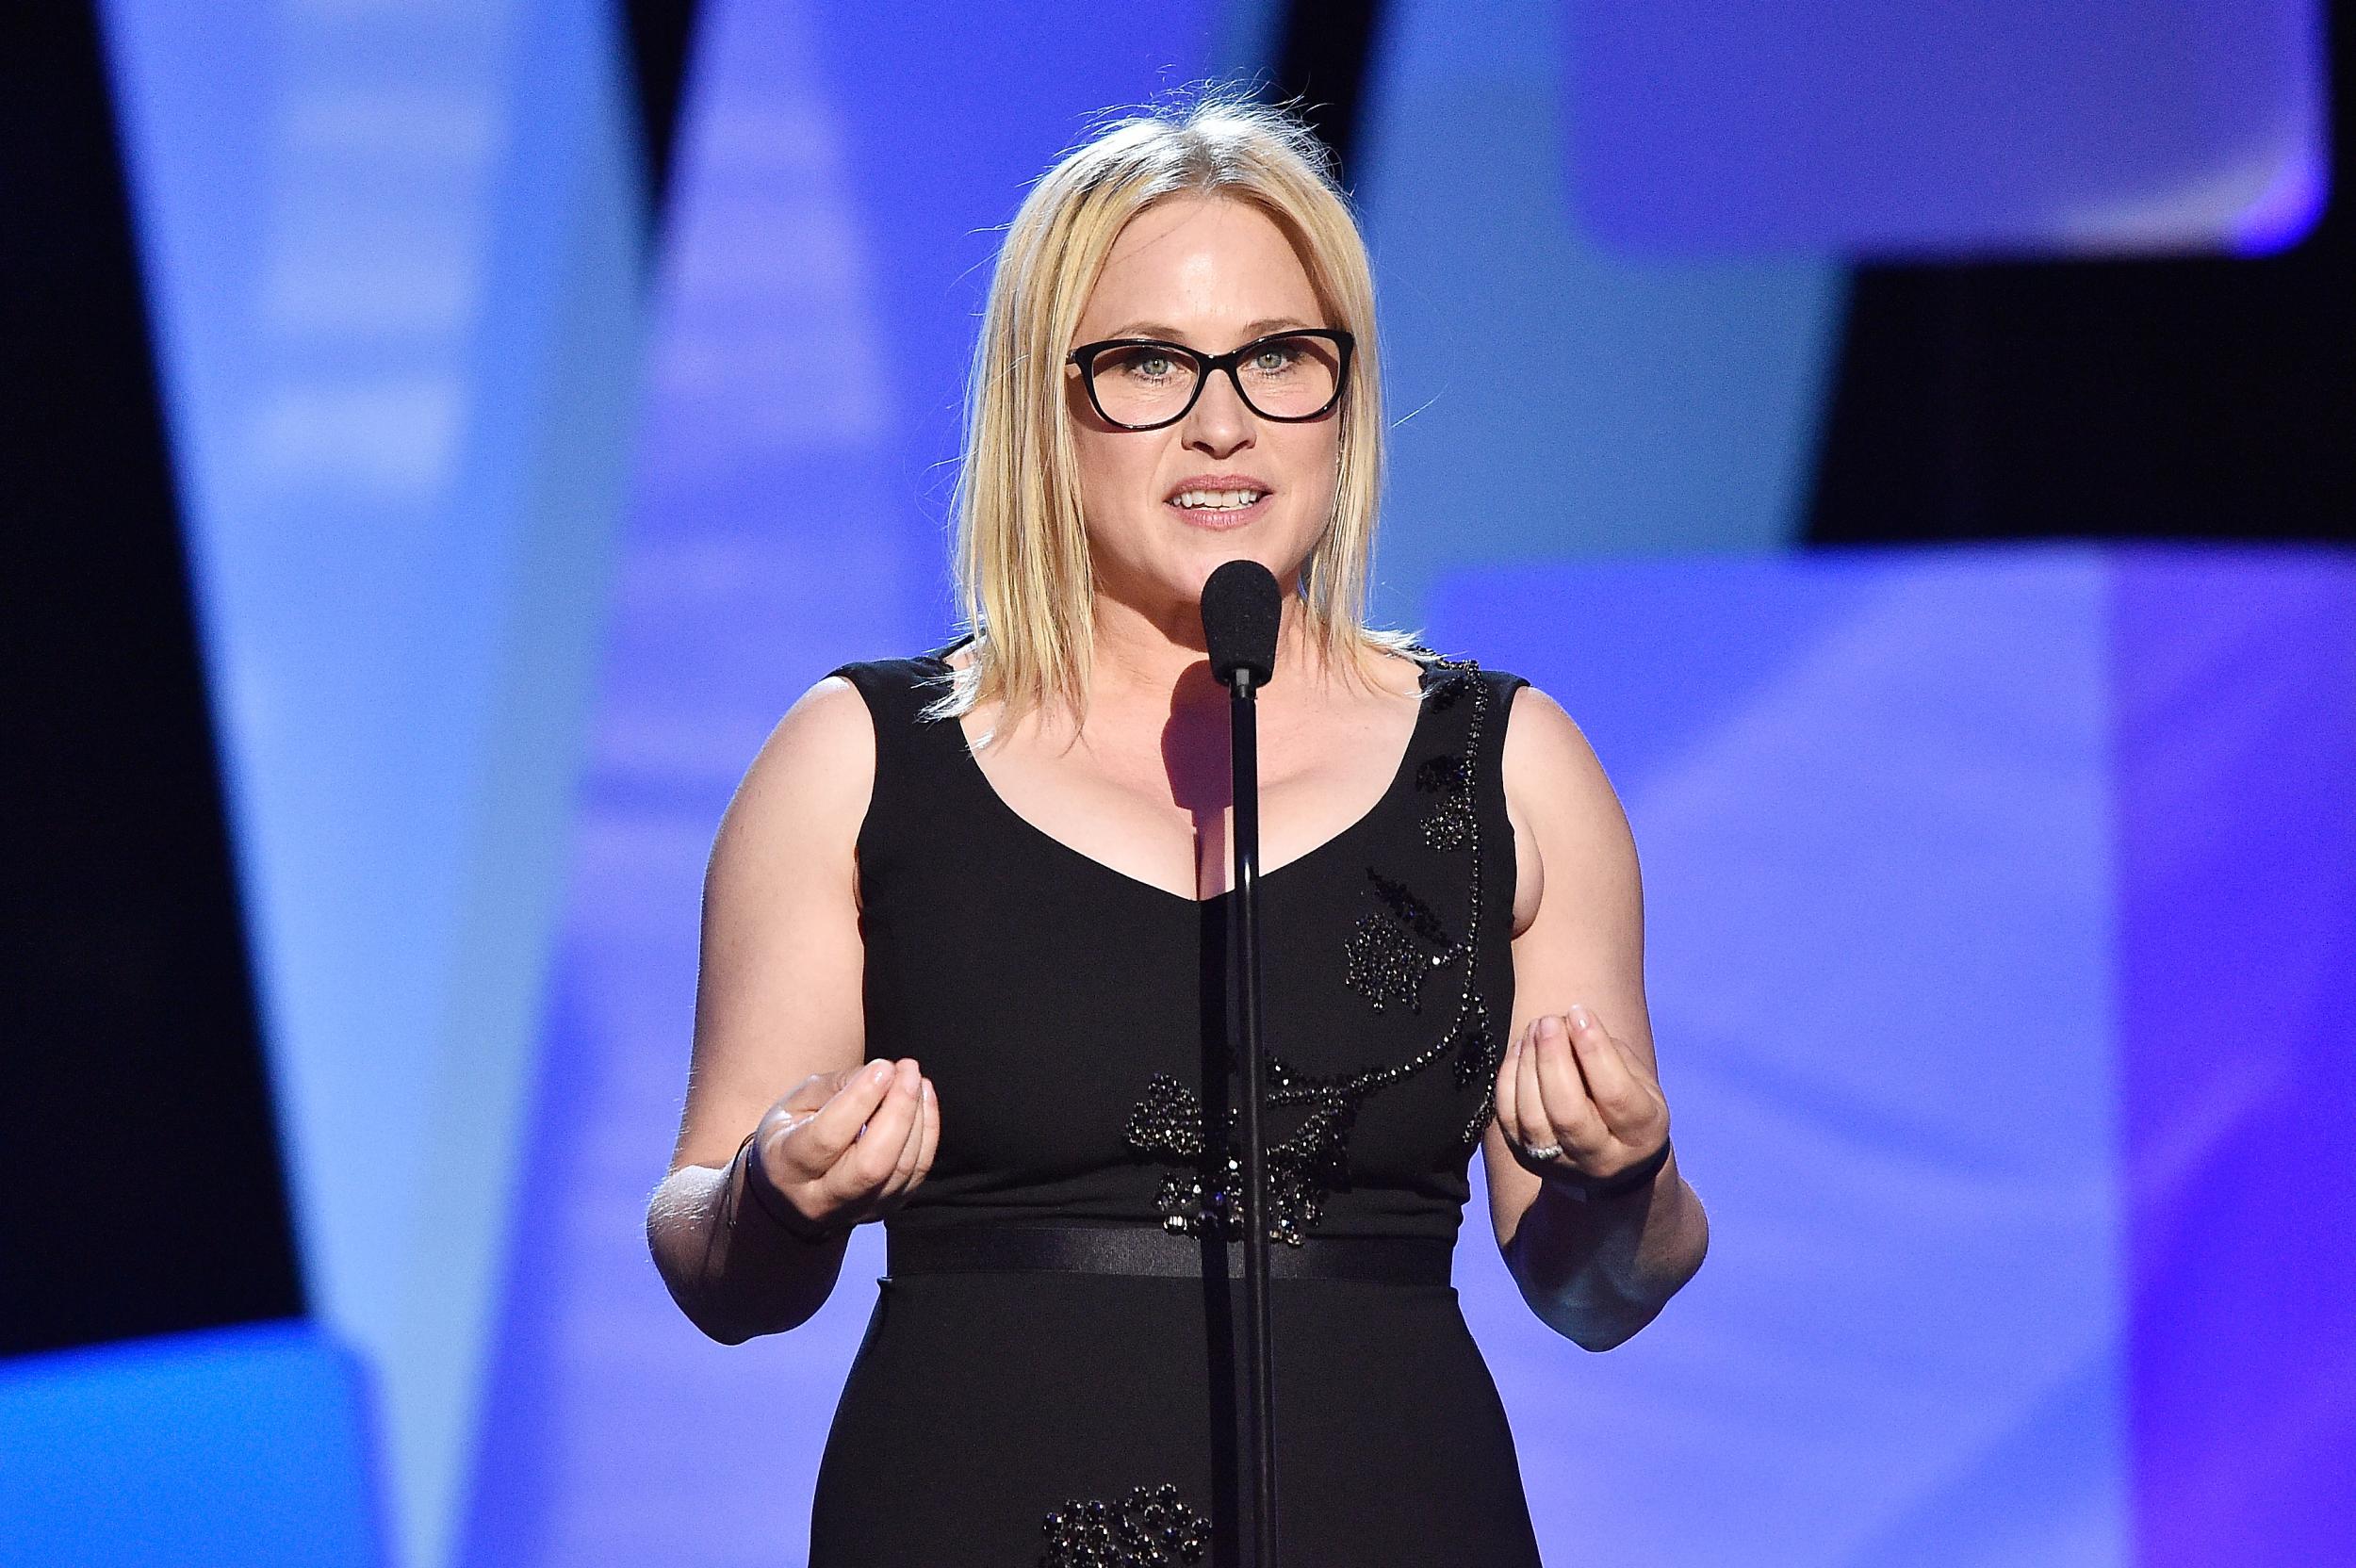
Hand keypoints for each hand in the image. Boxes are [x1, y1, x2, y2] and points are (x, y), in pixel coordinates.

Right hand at [746, 1057, 937, 1235]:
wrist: (791, 1191)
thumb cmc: (792, 1135)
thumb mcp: (794, 1104)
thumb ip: (835, 1087)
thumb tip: (883, 1074)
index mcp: (787, 1167)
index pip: (827, 1137)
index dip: (860, 1099)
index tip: (883, 1067)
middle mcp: (820, 1199)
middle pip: (872, 1164)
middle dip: (898, 1111)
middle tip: (907, 1070)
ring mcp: (857, 1210)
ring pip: (901, 1171)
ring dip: (918, 1118)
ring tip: (916, 1079)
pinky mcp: (886, 1209)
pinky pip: (917, 1173)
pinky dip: (928, 1133)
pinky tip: (924, 1098)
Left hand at [1495, 1006, 1669, 1191]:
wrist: (1612, 1161)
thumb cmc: (1626, 1106)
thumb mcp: (1639, 1081)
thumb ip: (1610, 1054)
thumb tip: (1570, 1023)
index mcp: (1640, 1136)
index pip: (1615, 1095)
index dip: (1595, 1050)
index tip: (1579, 1013)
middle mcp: (1600, 1159)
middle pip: (1568, 1114)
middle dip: (1553, 1060)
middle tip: (1549, 1021)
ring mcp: (1560, 1164)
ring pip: (1533, 1119)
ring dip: (1529, 1065)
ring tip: (1535, 1029)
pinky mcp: (1526, 1159)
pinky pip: (1509, 1118)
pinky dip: (1510, 1078)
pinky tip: (1521, 1048)